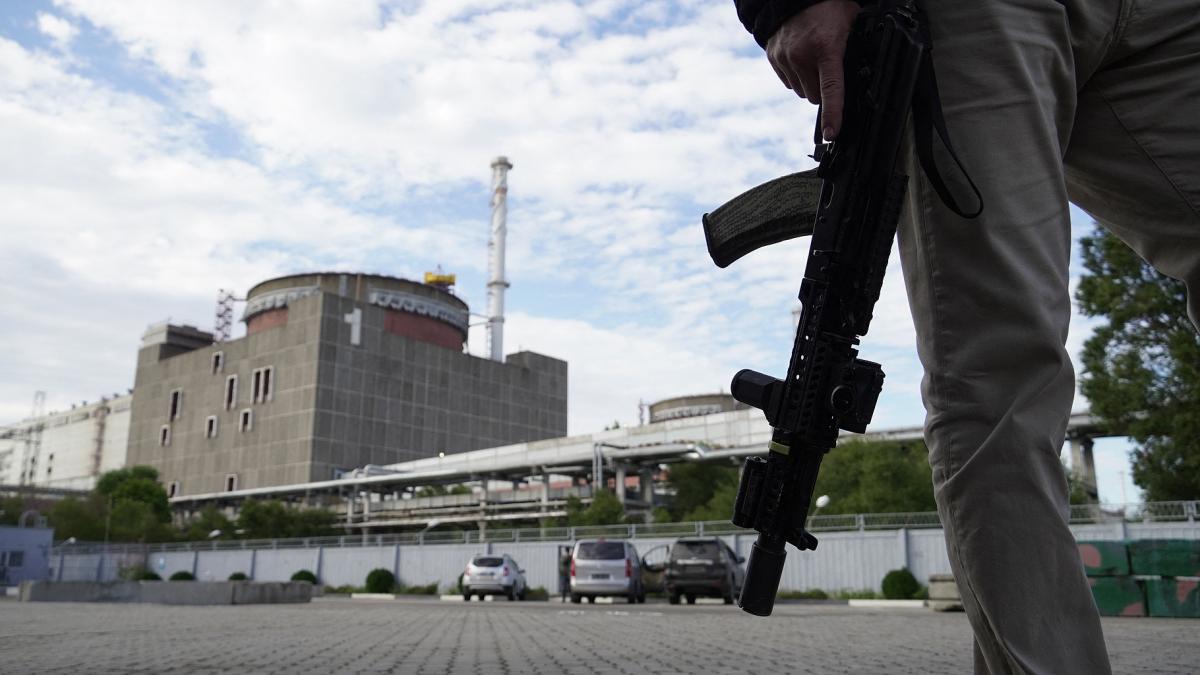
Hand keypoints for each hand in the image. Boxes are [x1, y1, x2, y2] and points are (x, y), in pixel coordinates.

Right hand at [765, 0, 858, 139]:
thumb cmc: (829, 8)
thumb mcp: (851, 25)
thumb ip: (855, 50)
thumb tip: (864, 77)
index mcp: (826, 49)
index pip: (831, 89)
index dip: (833, 114)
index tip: (831, 133)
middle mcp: (802, 56)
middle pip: (815, 96)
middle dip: (823, 91)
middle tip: (829, 70)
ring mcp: (785, 59)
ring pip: (802, 92)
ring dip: (810, 84)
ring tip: (814, 60)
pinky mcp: (774, 59)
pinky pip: (789, 82)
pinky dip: (797, 76)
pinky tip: (801, 59)